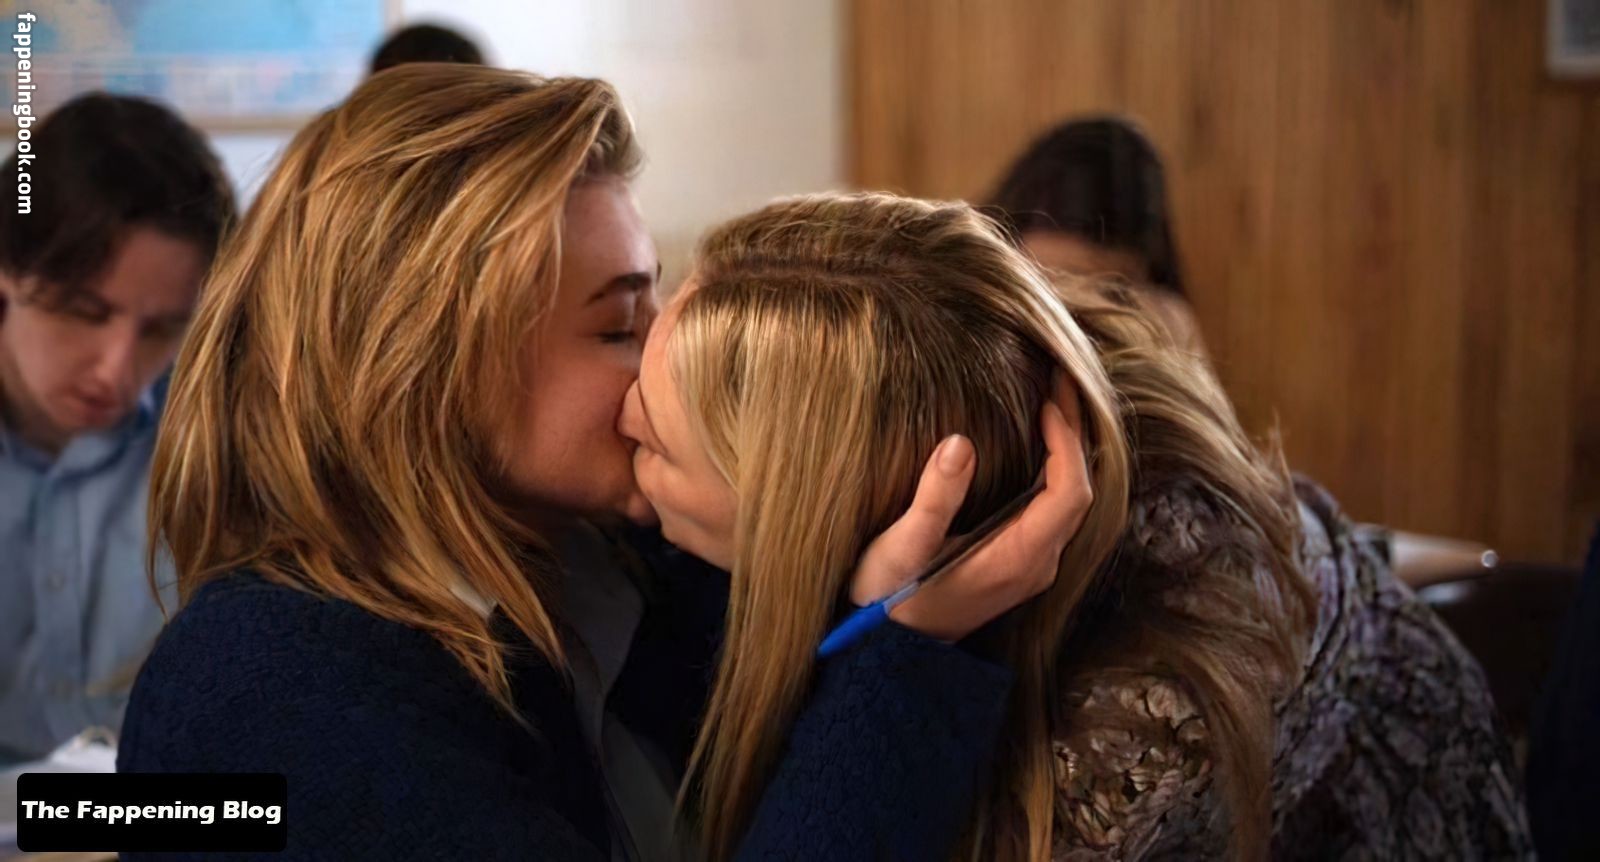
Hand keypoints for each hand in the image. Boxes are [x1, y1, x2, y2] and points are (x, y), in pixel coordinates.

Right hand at [850, 372, 1094, 641]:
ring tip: (1053, 400)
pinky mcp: (1018, 562)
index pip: (1069, 494)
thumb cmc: (887, 600)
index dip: (1066, 444)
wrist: (886, 652)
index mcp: (1018, 560)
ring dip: (1066, 448)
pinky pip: (1055, 507)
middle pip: (1079, 491)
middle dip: (1074, 434)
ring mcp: (1031, 566)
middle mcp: (1036, 565)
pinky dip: (1054, 467)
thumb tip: (960, 442)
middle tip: (1060, 381)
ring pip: (1071, 499)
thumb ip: (933, 500)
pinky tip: (1036, 439)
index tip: (1048, 402)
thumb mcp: (902, 548)